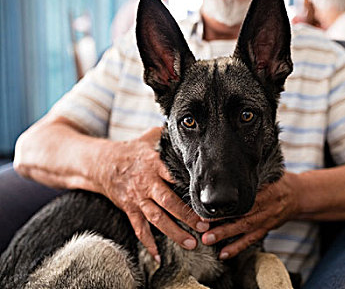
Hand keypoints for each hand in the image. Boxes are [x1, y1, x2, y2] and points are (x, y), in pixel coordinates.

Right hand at [93, 127, 209, 261]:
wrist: (100, 163)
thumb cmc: (132, 149)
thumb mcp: (150, 137)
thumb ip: (169, 135)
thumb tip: (189, 126)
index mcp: (154, 164)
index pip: (174, 176)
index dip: (190, 188)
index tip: (206, 198)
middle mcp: (146, 183)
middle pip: (168, 202)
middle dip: (187, 216)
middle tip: (204, 227)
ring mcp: (137, 198)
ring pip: (156, 219)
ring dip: (173, 232)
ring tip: (190, 243)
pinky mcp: (130, 209)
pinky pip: (139, 228)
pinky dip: (148, 243)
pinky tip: (158, 256)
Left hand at [200, 172, 299, 258]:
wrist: (299, 195)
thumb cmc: (280, 180)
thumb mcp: (270, 171)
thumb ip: (253, 173)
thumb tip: (229, 165)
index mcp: (268, 189)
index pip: (246, 196)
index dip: (229, 202)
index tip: (210, 204)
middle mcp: (268, 205)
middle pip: (243, 214)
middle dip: (222, 222)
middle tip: (203, 226)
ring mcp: (267, 219)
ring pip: (245, 229)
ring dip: (226, 236)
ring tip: (208, 240)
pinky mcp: (267, 228)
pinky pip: (251, 240)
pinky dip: (237, 248)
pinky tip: (224, 254)